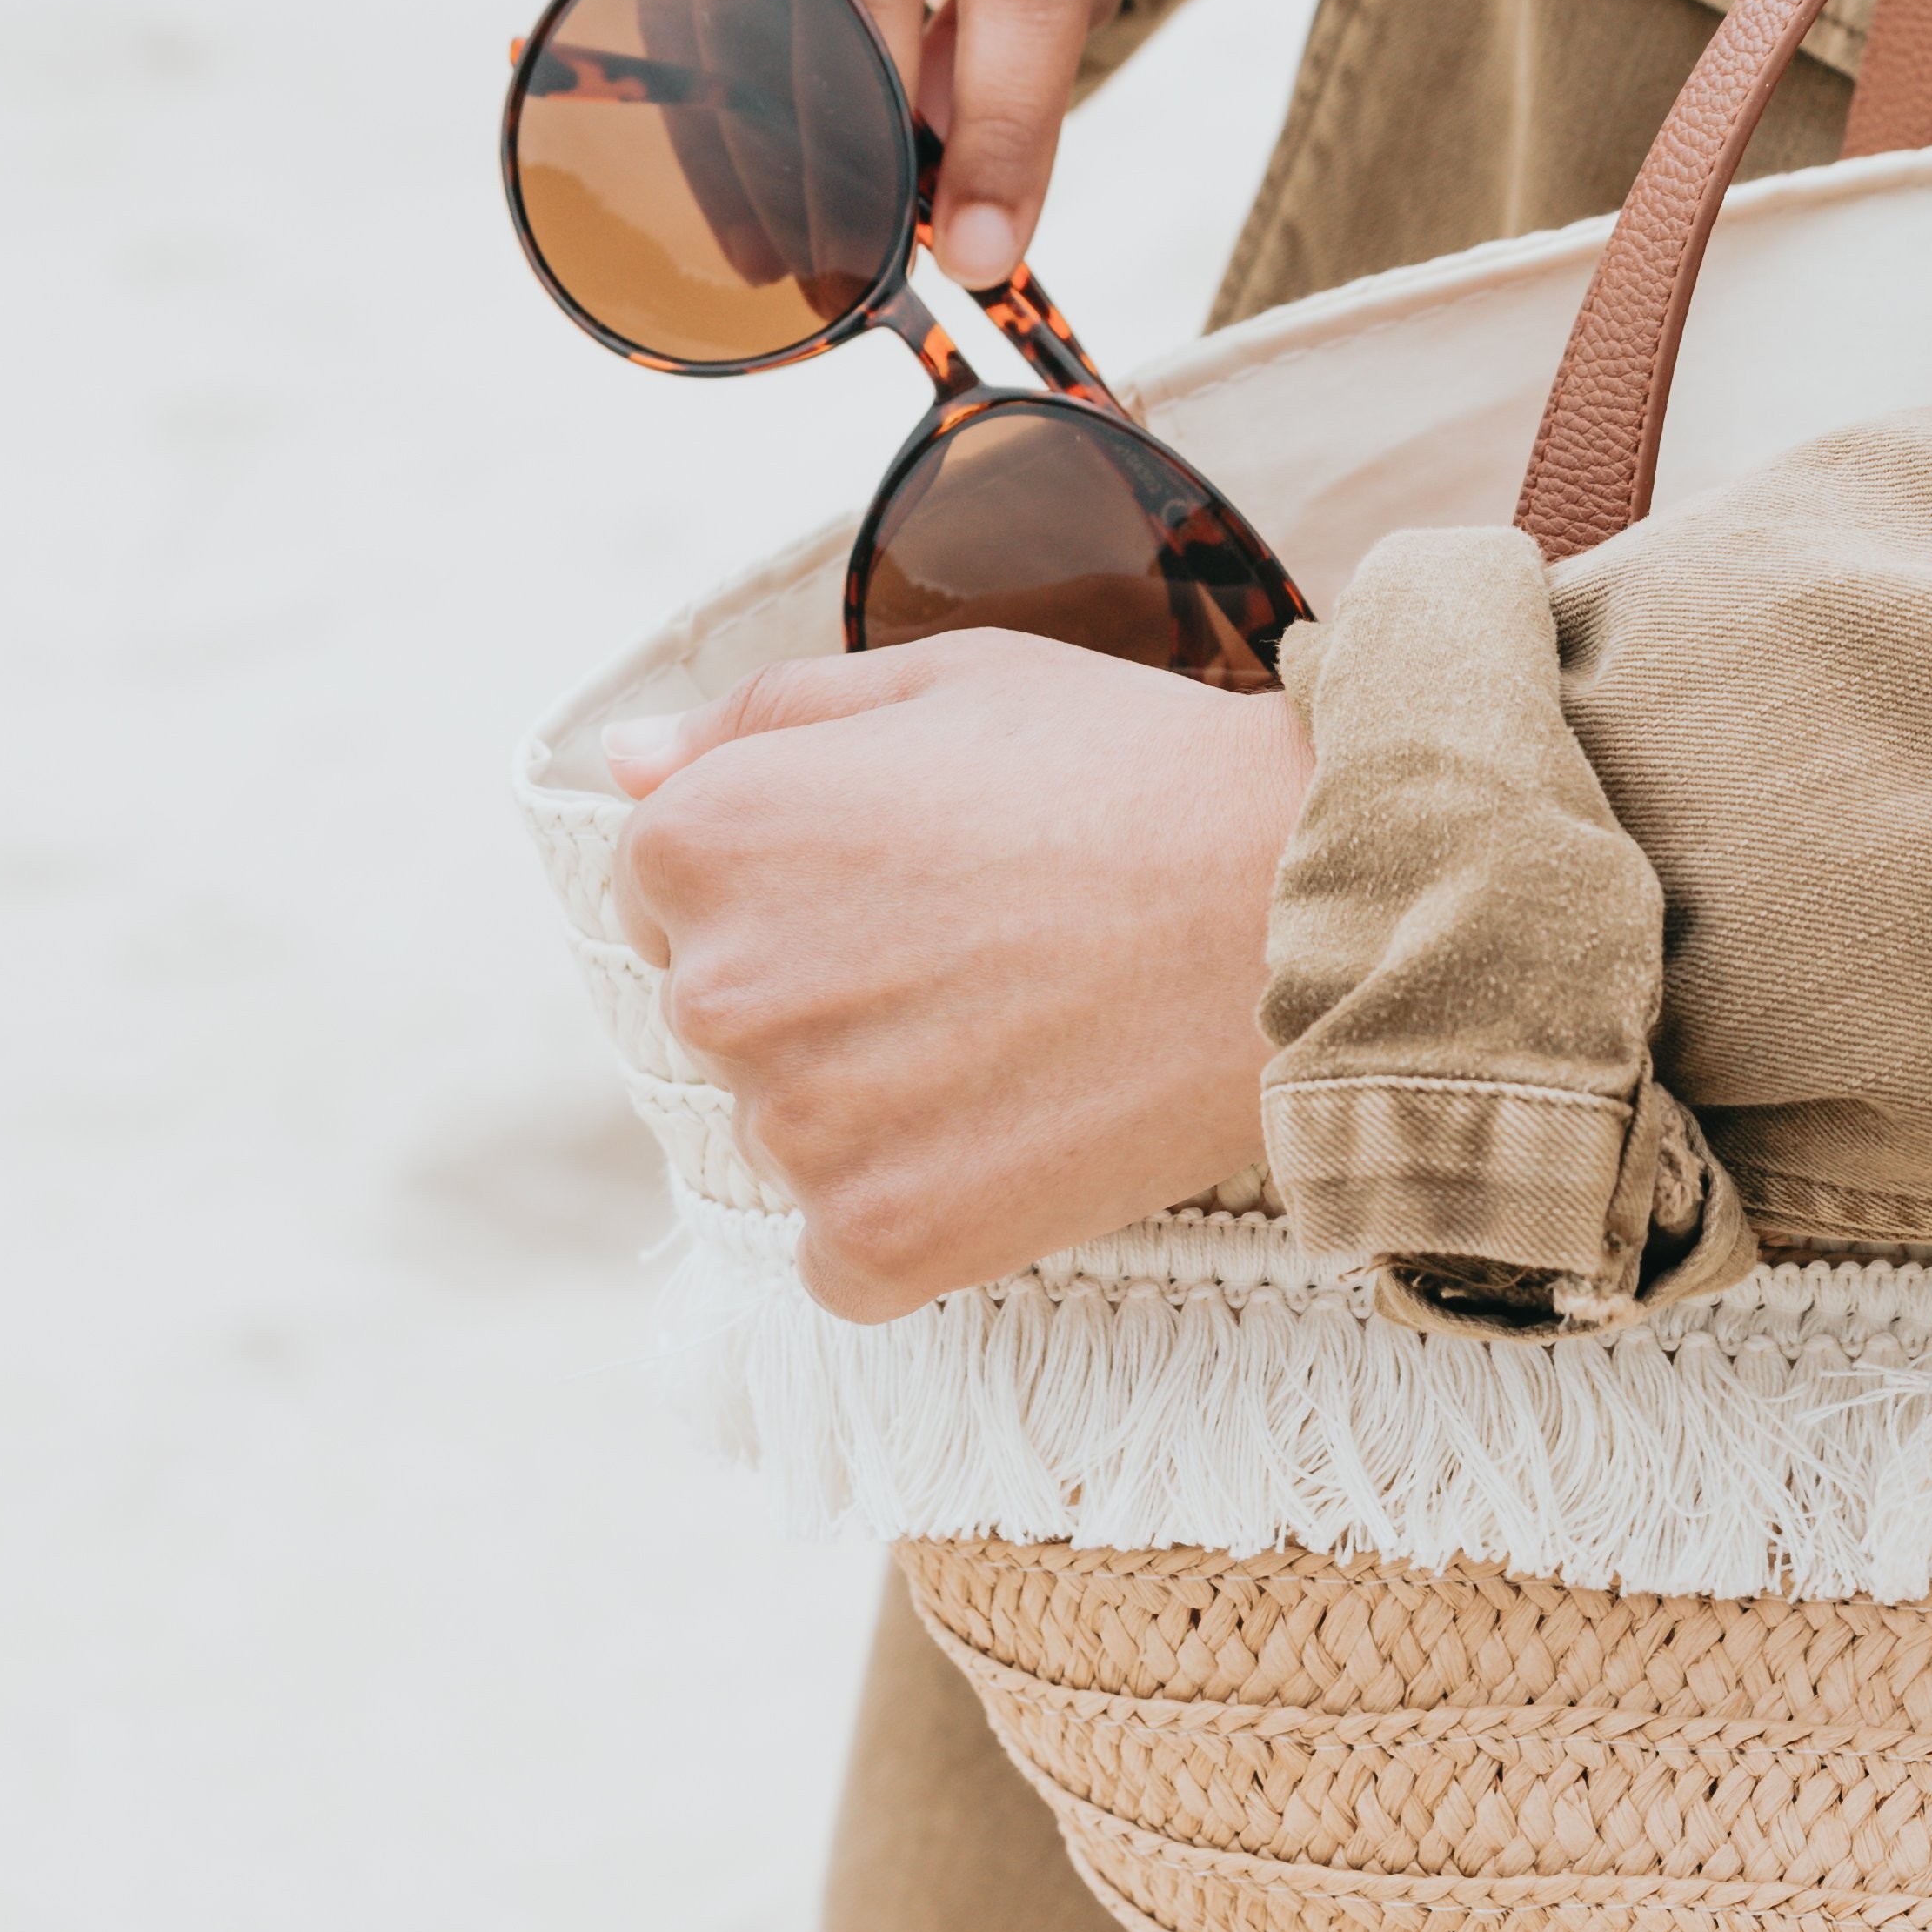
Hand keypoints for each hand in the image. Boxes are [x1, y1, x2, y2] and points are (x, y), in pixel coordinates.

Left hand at [606, 632, 1309, 1320]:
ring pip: (795, 1135)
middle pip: (729, 1018)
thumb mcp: (944, 681)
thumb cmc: (1135, 776)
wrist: (1304, 918)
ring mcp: (796, 1128)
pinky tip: (1025, 1137)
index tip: (913, 882)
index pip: (670, 889)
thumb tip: (627, 760)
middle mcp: (721, 987)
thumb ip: (759, 718)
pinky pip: (849, 1250)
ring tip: (1028, 1036)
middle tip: (989, 957)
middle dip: (831, 993)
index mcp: (708, 838)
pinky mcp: (877, 1240)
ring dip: (882, 1106)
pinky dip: (925, 1217)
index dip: (798, 879)